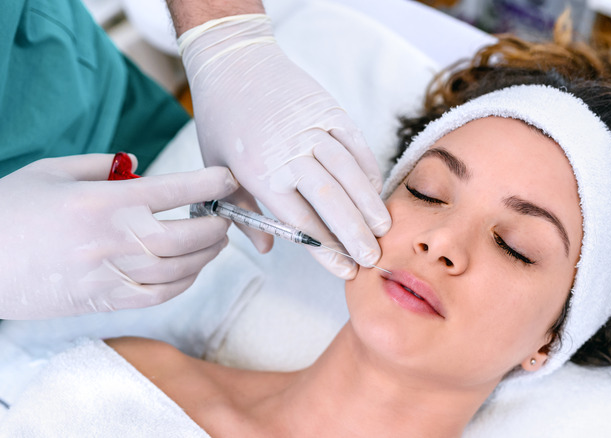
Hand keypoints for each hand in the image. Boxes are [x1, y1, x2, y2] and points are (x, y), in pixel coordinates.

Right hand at [0, 154, 237, 318]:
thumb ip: (101, 165)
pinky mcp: (104, 301)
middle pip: (185, 236)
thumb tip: (138, 164)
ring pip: (179, 270)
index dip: (209, 183)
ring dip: (206, 255)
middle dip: (216, 225)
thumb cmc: (10, 210)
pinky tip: (191, 270)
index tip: (228, 179)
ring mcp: (109, 275)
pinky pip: (159, 296)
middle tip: (225, 216)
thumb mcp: (52, 171)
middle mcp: (112, 241)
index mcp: (102, 203)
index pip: (173, 191)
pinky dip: (184, 283)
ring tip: (216, 242)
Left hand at [179, 15, 390, 278]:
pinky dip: (368, 168)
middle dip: (355, 233)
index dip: (325, 249)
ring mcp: (312, 128)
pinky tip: (376, 190)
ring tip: (383, 229)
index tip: (345, 270)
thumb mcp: (217, 169)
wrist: (232, 59)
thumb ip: (242, 212)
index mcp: (259, 172)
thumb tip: (267, 250)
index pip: (300, 221)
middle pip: (330, 201)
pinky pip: (355, 144)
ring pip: (349, 173)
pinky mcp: (328, 109)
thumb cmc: (221, 119)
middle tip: (373, 258)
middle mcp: (289, 152)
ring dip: (369, 204)